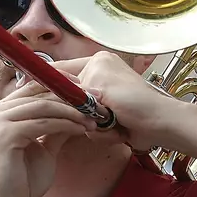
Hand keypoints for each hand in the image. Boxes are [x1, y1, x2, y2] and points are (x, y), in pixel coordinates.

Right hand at [0, 80, 102, 196]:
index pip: (32, 87)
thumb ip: (55, 130)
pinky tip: (82, 129)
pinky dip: (65, 124)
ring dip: (72, 111)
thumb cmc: (19, 183)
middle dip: (70, 96)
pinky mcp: (5, 134)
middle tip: (95, 102)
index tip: (85, 91)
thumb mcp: (42, 150)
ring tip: (92, 118)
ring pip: (43, 106)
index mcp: (0, 113)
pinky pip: (43, 122)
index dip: (60, 85)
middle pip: (38, 92)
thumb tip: (76, 114)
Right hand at [46, 52, 168, 151]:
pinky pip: (90, 128)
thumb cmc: (137, 102)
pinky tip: (118, 132)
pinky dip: (104, 134)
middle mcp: (98, 79)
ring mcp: (102, 100)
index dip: (51, 83)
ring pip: (79, 117)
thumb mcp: (102, 87)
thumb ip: (74, 87)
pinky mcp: (106, 118)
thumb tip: (51, 84)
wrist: (159, 125)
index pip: (61, 70)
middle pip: (69, 99)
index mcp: (96, 62)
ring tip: (114, 124)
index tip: (37, 93)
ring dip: (97, 126)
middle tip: (100, 115)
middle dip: (84, 112)